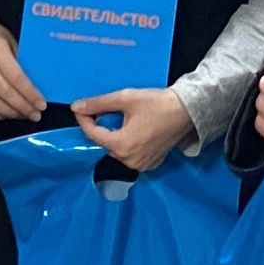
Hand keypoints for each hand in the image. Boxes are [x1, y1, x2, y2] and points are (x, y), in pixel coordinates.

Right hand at [0, 7, 46, 121]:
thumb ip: (23, 64)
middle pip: (3, 92)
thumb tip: (40, 89)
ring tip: (24, 115)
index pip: (15, 76)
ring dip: (10, 113)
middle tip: (35, 115)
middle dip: (22, 107)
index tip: (41, 105)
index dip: (29, 94)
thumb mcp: (14, 43)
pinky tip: (8, 114)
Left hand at [74, 86, 195, 171]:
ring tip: (122, 120)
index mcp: (121, 145)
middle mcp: (129, 160)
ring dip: (115, 137)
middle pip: (105, 143)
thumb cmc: (157, 103)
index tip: (81, 108)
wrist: (187, 111)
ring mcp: (141, 165)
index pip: (92, 134)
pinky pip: (131, 156)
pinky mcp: (150, 164)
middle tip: (104, 111)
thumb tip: (76, 107)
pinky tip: (135, 131)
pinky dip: (128, 145)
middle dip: (101, 127)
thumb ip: (99, 103)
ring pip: (117, 151)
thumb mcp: (126, 98)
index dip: (84, 119)